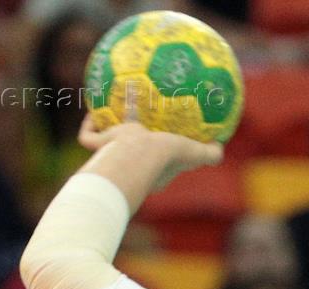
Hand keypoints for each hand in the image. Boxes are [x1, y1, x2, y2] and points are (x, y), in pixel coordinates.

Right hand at [77, 113, 223, 185]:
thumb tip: (221, 145)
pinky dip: (89, 123)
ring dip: (105, 131)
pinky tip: (92, 104)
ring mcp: (112, 155)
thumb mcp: (193, 153)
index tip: (163, 134)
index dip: (162, 146)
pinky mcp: (97, 148)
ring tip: (105, 111)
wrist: (134, 158)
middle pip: (131, 149)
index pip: (159, 153)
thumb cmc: (165, 156)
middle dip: (130, 139)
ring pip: (106, 145)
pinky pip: (87, 136)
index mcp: (153, 163)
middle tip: (131, 123)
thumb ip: (210, 153)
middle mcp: (131, 160)